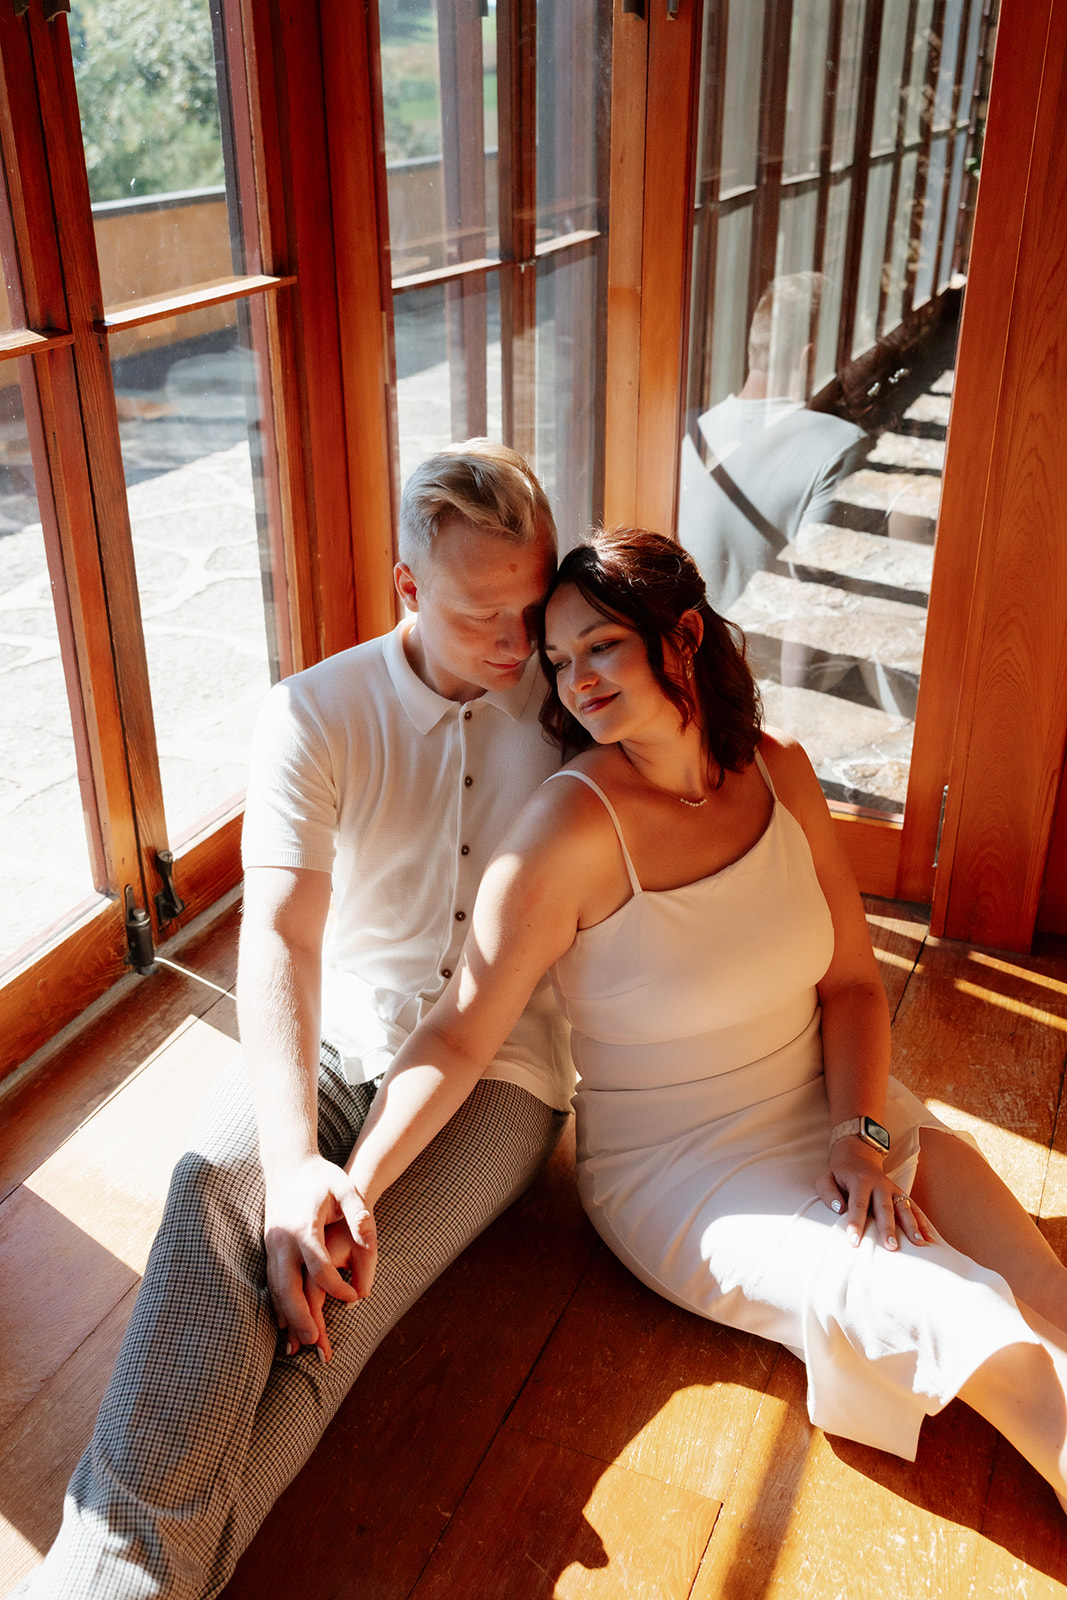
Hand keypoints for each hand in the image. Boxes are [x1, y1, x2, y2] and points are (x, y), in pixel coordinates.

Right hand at [263, 1154, 376, 1355]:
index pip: (318, 1266)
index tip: (354, 1298)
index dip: (337, 1287)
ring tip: (297, 1344)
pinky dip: (277, 1305)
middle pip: (288, 1285)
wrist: (288, 1164)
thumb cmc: (321, 1177)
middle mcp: (283, 1239)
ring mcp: (271, 1245)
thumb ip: (358, 1210)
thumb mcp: (344, 1187)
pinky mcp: (269, 1248)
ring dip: (286, 1316)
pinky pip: (271, 1282)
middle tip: (315, 1341)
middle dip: (299, 1315)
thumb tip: (370, 1232)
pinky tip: (283, 1324)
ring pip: (275, 1288)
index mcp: (303, 1227)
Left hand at [816, 1136, 933, 1250]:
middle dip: (888, 1228)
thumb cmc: (840, 1175)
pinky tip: (929, 1239)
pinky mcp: (901, 1195)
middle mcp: (879, 1185)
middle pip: (884, 1208)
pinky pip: (914, 1209)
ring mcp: (893, 1190)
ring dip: (911, 1226)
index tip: (854, 1241)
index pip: (858, 1204)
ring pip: (904, 1208)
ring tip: (918, 1243)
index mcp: (859, 1181)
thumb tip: (839, 1210)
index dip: (856, 1223)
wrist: (858, 1157)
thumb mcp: (827, 1179)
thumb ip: (828, 1193)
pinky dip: (923, 1223)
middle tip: (891, 1247)